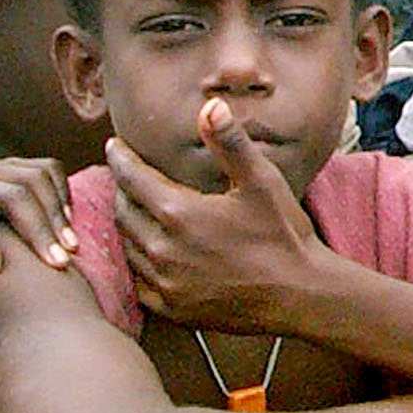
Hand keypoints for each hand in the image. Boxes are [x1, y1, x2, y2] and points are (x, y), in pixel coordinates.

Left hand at [106, 99, 328, 332]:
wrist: (298, 295)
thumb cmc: (282, 234)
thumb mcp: (261, 181)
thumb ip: (230, 143)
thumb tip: (210, 105)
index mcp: (179, 213)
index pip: (132, 179)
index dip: (120, 159)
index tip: (114, 147)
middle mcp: (162, 249)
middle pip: (123, 212)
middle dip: (121, 190)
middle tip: (124, 176)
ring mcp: (164, 282)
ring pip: (127, 246)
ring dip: (129, 224)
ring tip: (136, 209)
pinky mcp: (171, 307)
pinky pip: (138, 281)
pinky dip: (138, 260)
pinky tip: (151, 252)